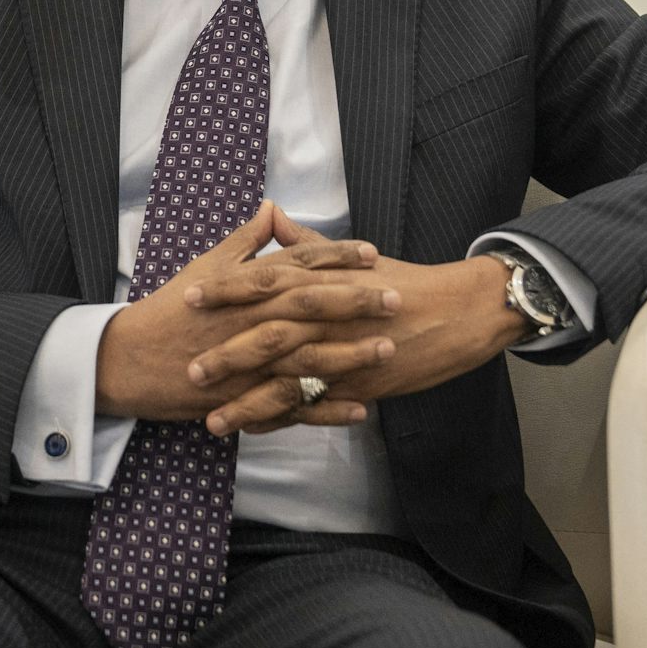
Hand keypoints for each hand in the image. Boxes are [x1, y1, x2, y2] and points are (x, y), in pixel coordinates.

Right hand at [94, 201, 400, 426]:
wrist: (129, 360)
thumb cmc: (169, 309)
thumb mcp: (205, 267)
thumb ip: (244, 240)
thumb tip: (272, 207)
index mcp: (245, 286)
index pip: (298, 264)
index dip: (337, 257)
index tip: (372, 253)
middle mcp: (251, 319)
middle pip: (311, 306)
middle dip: (356, 301)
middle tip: (396, 297)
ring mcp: (249, 361)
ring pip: (306, 356)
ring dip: (349, 354)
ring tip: (387, 349)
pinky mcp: (244, 397)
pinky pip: (292, 406)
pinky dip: (325, 410)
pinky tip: (360, 410)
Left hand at [192, 220, 529, 435]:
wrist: (457, 312)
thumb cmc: (402, 280)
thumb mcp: (353, 257)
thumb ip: (305, 243)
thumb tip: (271, 216)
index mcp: (323, 281)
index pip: (266, 281)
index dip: (226, 289)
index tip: (189, 296)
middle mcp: (329, 317)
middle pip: (268, 335)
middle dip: (226, 354)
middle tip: (189, 369)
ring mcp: (344, 354)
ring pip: (288, 380)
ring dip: (248, 403)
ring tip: (212, 421)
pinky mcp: (360, 385)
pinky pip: (316, 406)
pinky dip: (286, 420)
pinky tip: (257, 431)